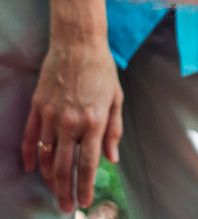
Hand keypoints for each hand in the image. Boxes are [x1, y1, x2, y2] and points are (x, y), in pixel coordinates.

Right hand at [21, 35, 122, 211]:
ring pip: (46, 156)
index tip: (84, 202)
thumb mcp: (117, 99)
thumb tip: (111, 158)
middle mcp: (71, 122)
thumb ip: (114, 131)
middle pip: (64, 167)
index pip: (88, 163)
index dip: (85, 186)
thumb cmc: (102, 71)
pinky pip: (30, 138)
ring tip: (54, 191)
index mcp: (95, 121)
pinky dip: (31, 155)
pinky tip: (33, 168)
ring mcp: (51, 115)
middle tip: (66, 207)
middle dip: (65, 190)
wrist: (78, 45)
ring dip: (49, 178)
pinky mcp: (37, 108)